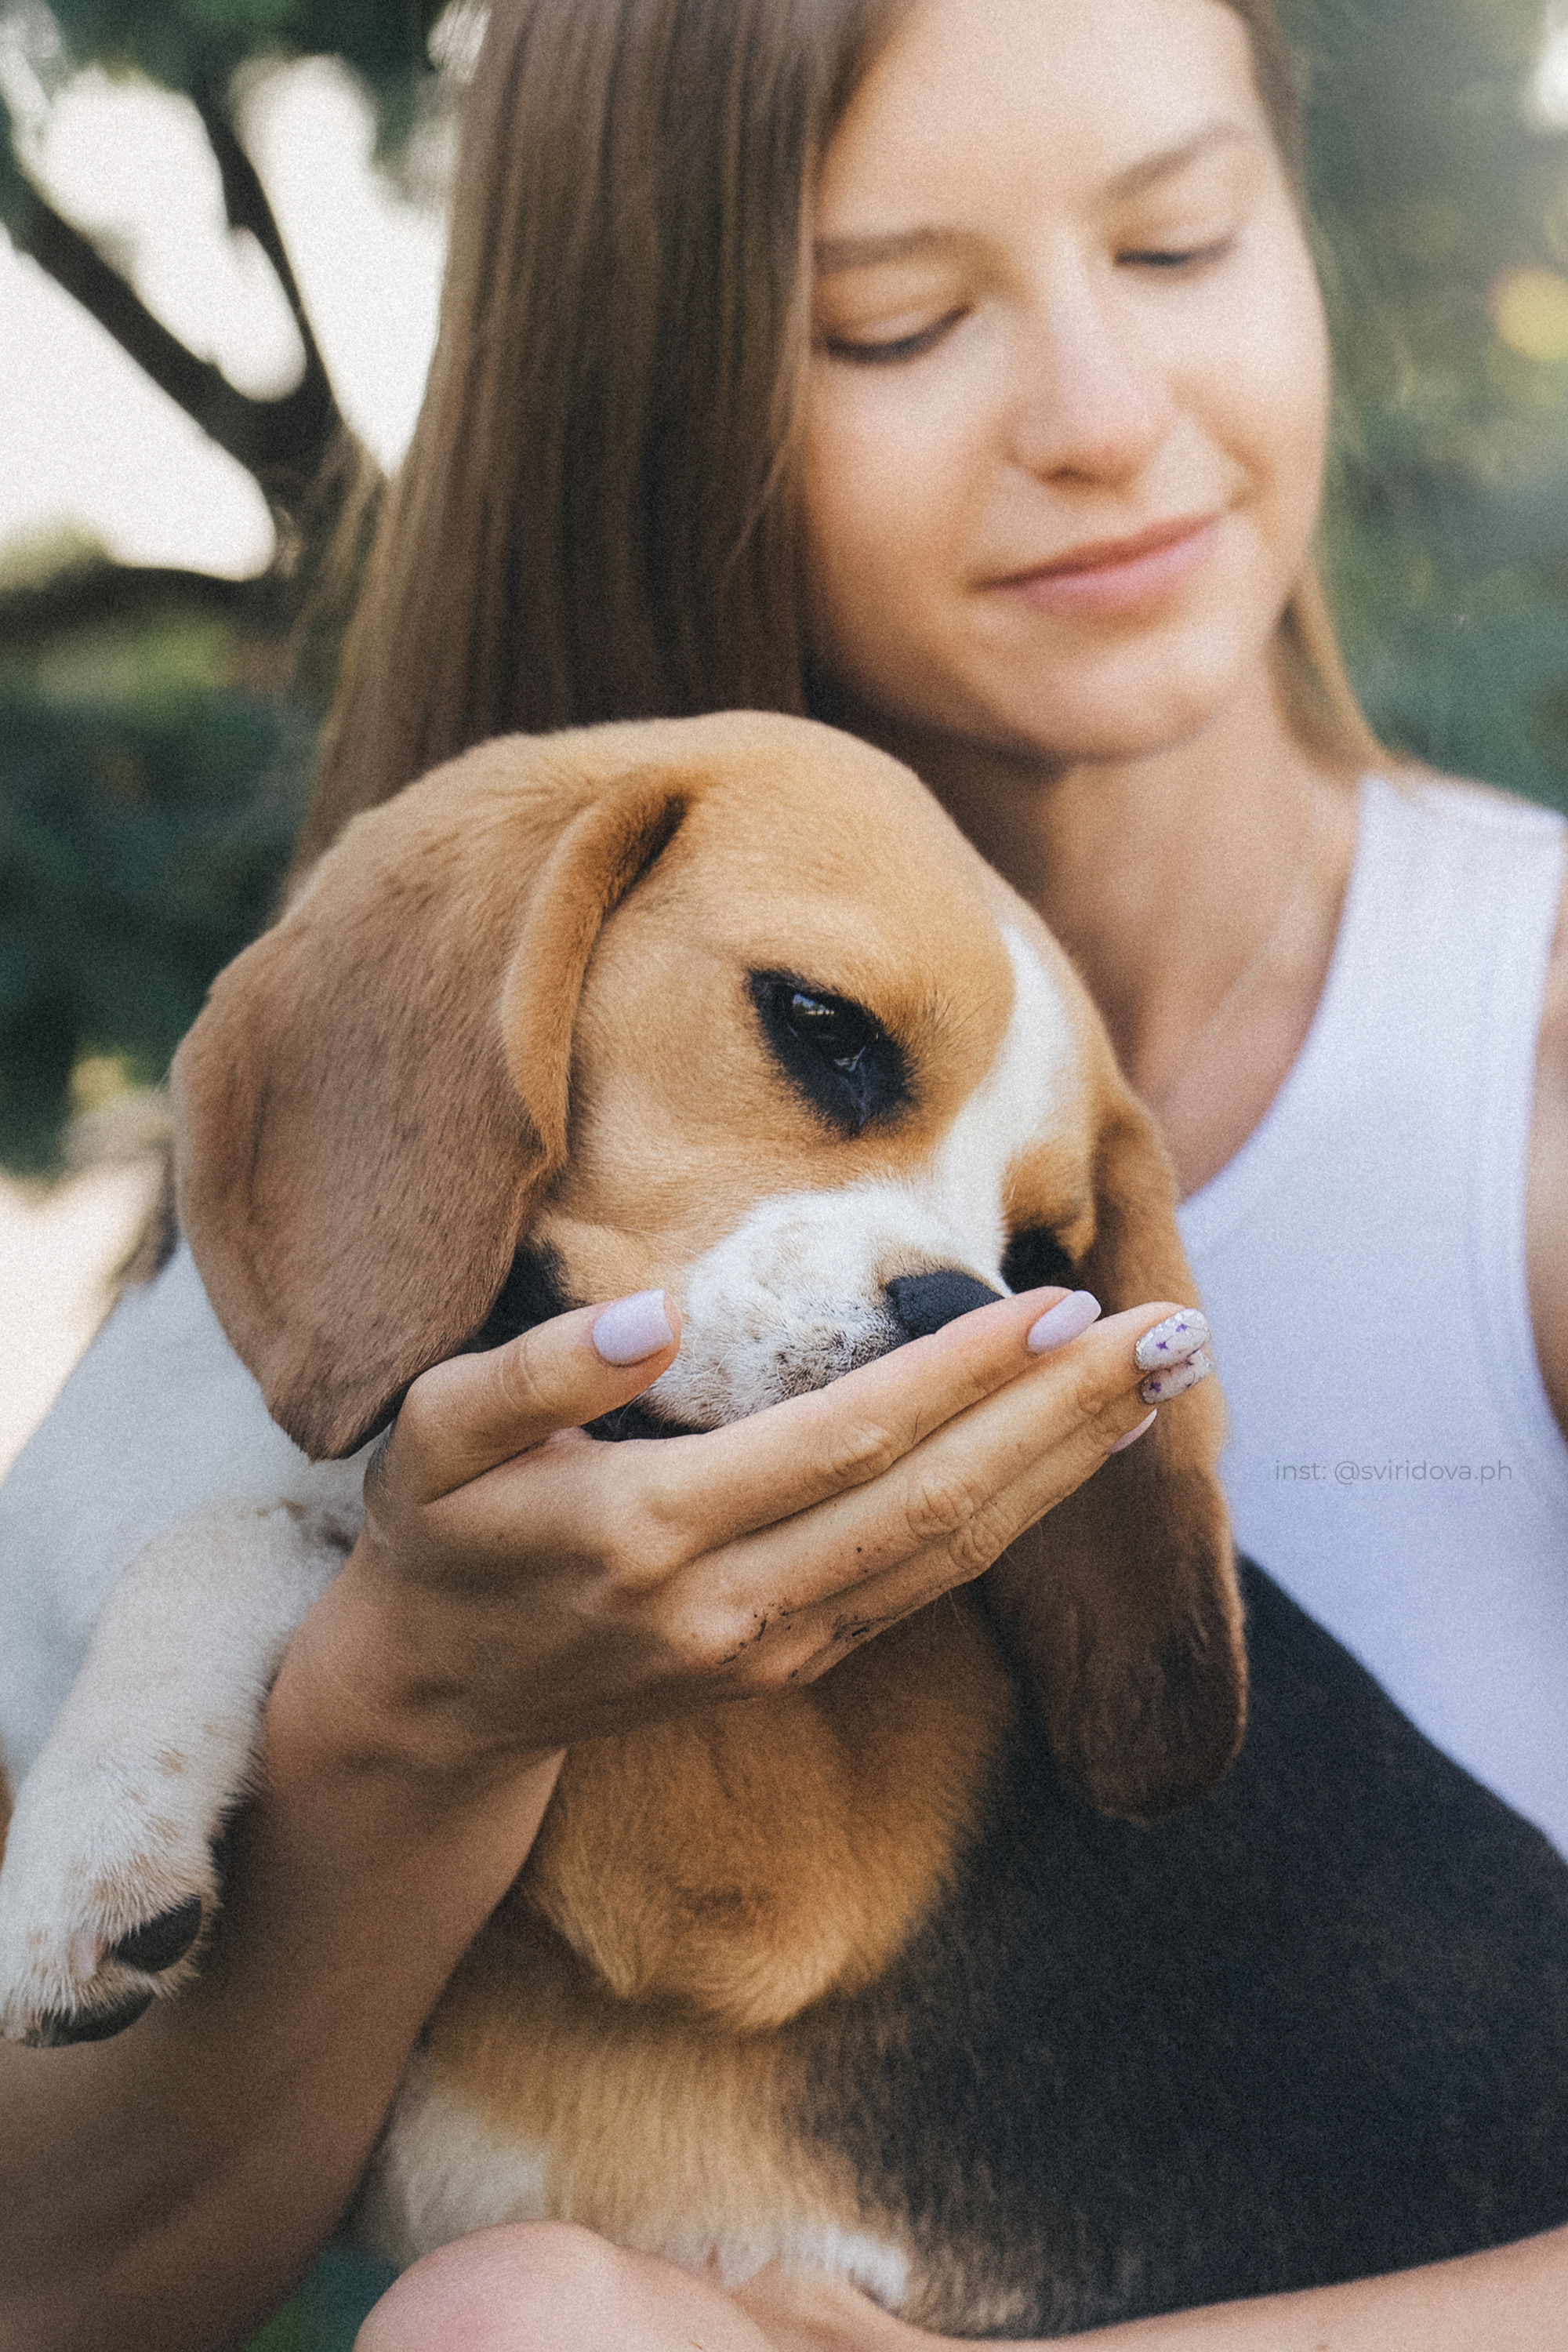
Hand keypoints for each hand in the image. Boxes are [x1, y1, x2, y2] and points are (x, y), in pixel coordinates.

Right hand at [300, 1282, 1185, 1779]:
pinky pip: (926, 1586)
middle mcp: (735, 1607)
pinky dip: (1015, 1515)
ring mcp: (775, 1650)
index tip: (1057, 1304)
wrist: (439, 1705)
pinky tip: (1071, 1454)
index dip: (961, 1377)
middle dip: (1064, 1420)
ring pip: (950, 1558)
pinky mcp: (794, 1665)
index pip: (845, 1445)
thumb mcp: (436, 1436)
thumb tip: (659, 1315)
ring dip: (1065, 1469)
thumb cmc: (440, 1540)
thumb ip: (541, 1373)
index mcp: (652, 1533)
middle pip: (936, 1508)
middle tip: (1175, 1336)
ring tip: (1157, 1385)